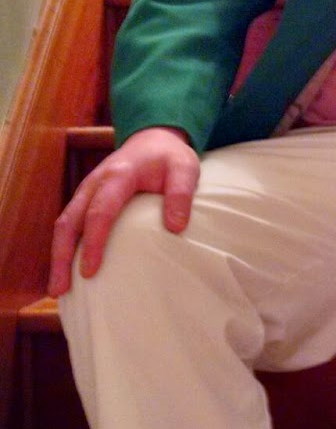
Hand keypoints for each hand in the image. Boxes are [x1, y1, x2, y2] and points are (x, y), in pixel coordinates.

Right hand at [49, 127, 199, 297]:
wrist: (153, 138)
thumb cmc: (170, 158)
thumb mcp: (185, 169)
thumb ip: (181, 194)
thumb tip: (174, 227)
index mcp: (118, 175)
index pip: (100, 212)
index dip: (94, 242)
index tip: (89, 271)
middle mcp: (95, 183)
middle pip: (70, 221)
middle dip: (62, 257)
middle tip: (60, 290)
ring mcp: (87, 191)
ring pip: (64, 224)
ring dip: (58, 256)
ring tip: (58, 290)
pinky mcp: (86, 199)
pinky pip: (70, 224)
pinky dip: (64, 248)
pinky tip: (68, 272)